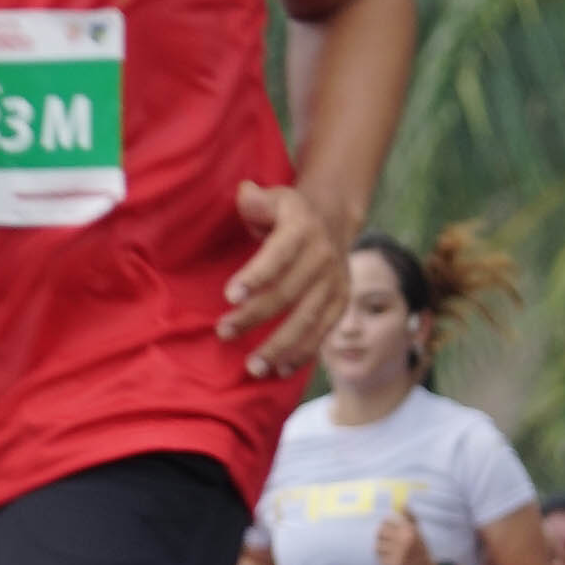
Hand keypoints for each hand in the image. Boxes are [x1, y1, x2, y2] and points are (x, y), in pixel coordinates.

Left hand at [218, 182, 352, 379]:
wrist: (332, 217)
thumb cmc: (287, 211)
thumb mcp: (273, 196)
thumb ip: (256, 199)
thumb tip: (245, 194)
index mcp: (301, 228)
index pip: (279, 254)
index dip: (256, 275)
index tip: (229, 295)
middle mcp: (322, 256)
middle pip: (288, 292)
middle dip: (255, 316)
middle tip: (224, 332)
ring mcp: (334, 282)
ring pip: (307, 319)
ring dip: (279, 345)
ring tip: (252, 366)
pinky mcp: (340, 302)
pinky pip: (323, 331)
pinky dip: (303, 353)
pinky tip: (280, 370)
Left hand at [374, 506, 438, 564]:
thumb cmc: (421, 551)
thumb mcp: (419, 533)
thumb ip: (410, 519)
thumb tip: (403, 504)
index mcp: (410, 531)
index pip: (386, 522)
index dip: (385, 525)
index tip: (387, 529)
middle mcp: (403, 542)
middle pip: (379, 533)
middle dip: (381, 536)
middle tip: (386, 540)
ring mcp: (398, 555)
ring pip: (377, 546)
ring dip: (381, 548)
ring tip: (389, 551)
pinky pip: (379, 558)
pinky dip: (383, 559)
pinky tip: (391, 560)